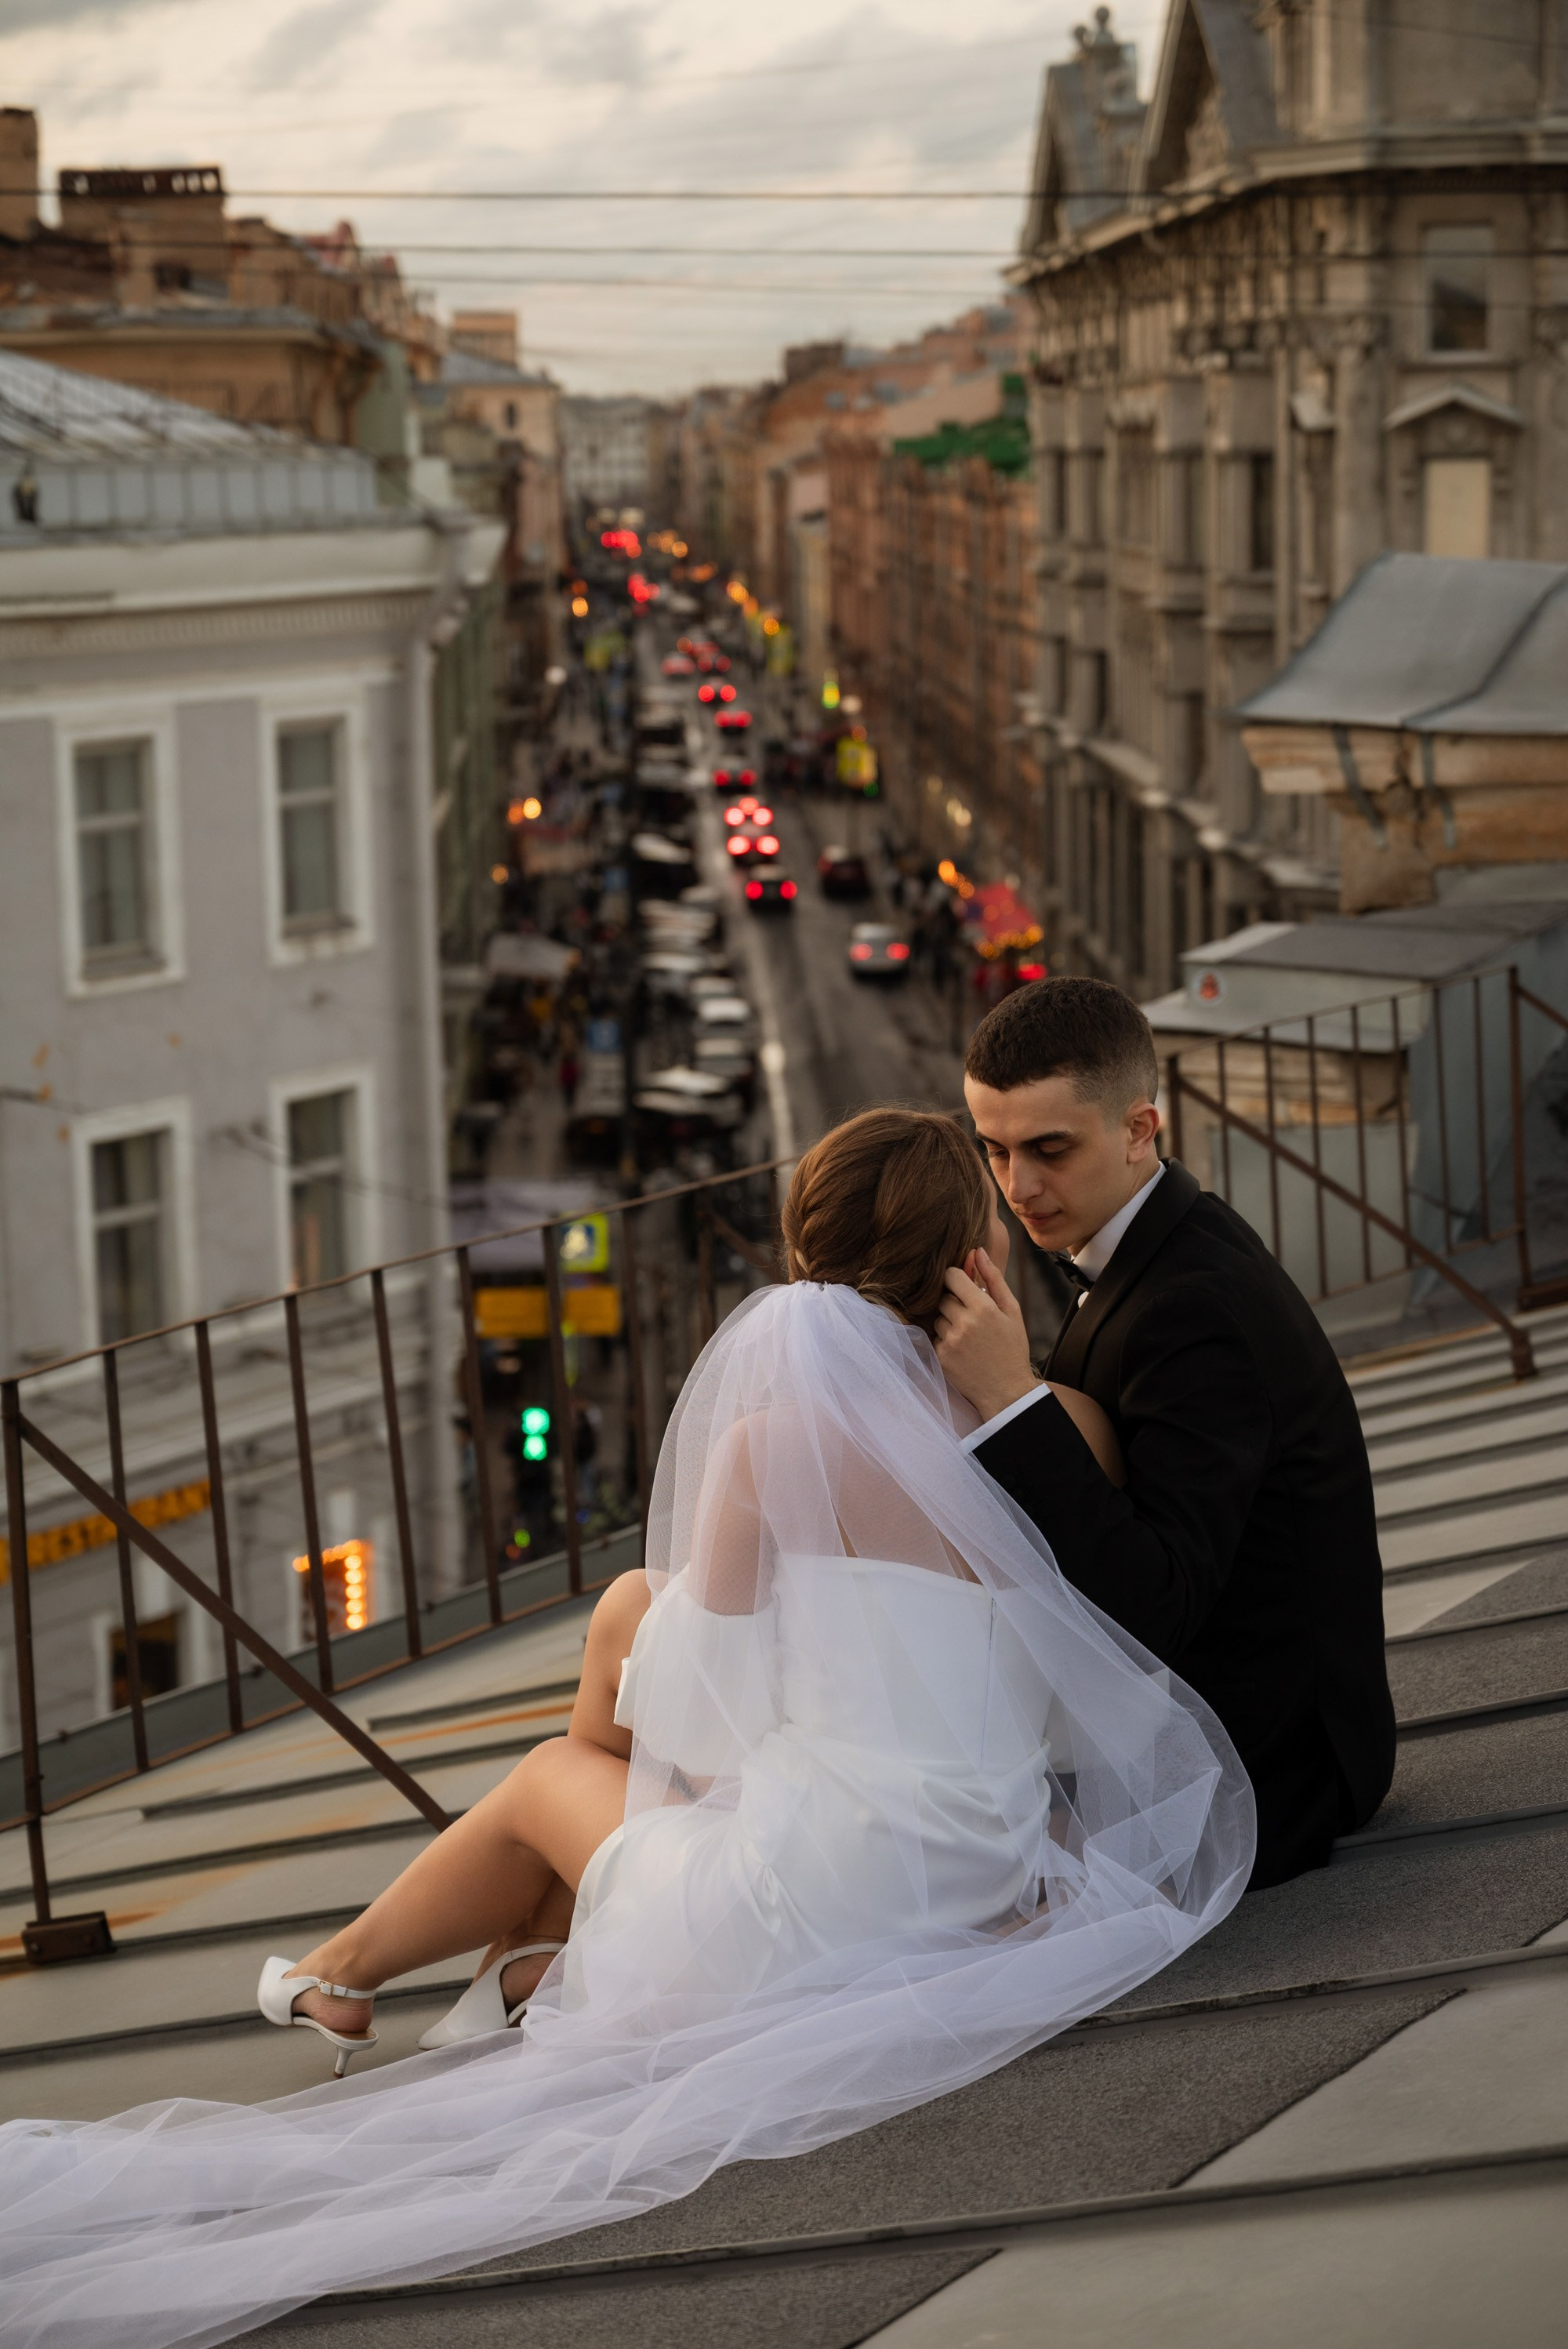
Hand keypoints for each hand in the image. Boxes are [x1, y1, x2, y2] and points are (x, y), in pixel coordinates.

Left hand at [933, 1248, 1040, 1423]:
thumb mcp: (1012, 1311)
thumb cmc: (1013, 1348)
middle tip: (971, 1315)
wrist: (1007, 1391)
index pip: (951, 1276)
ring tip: (968, 1335)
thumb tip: (978, 1251)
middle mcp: (963, 1323)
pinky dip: (945, 1339)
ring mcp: (950, 1341)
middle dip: (954, 1301)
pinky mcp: (941, 1357)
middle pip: (943, 1296)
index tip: (963, 1286)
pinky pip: (935, 1337)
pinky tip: (962, 1349)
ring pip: (937, 1317)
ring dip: (948, 1321)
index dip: (957, 1279)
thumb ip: (994, 1279)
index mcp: (983, 1308)